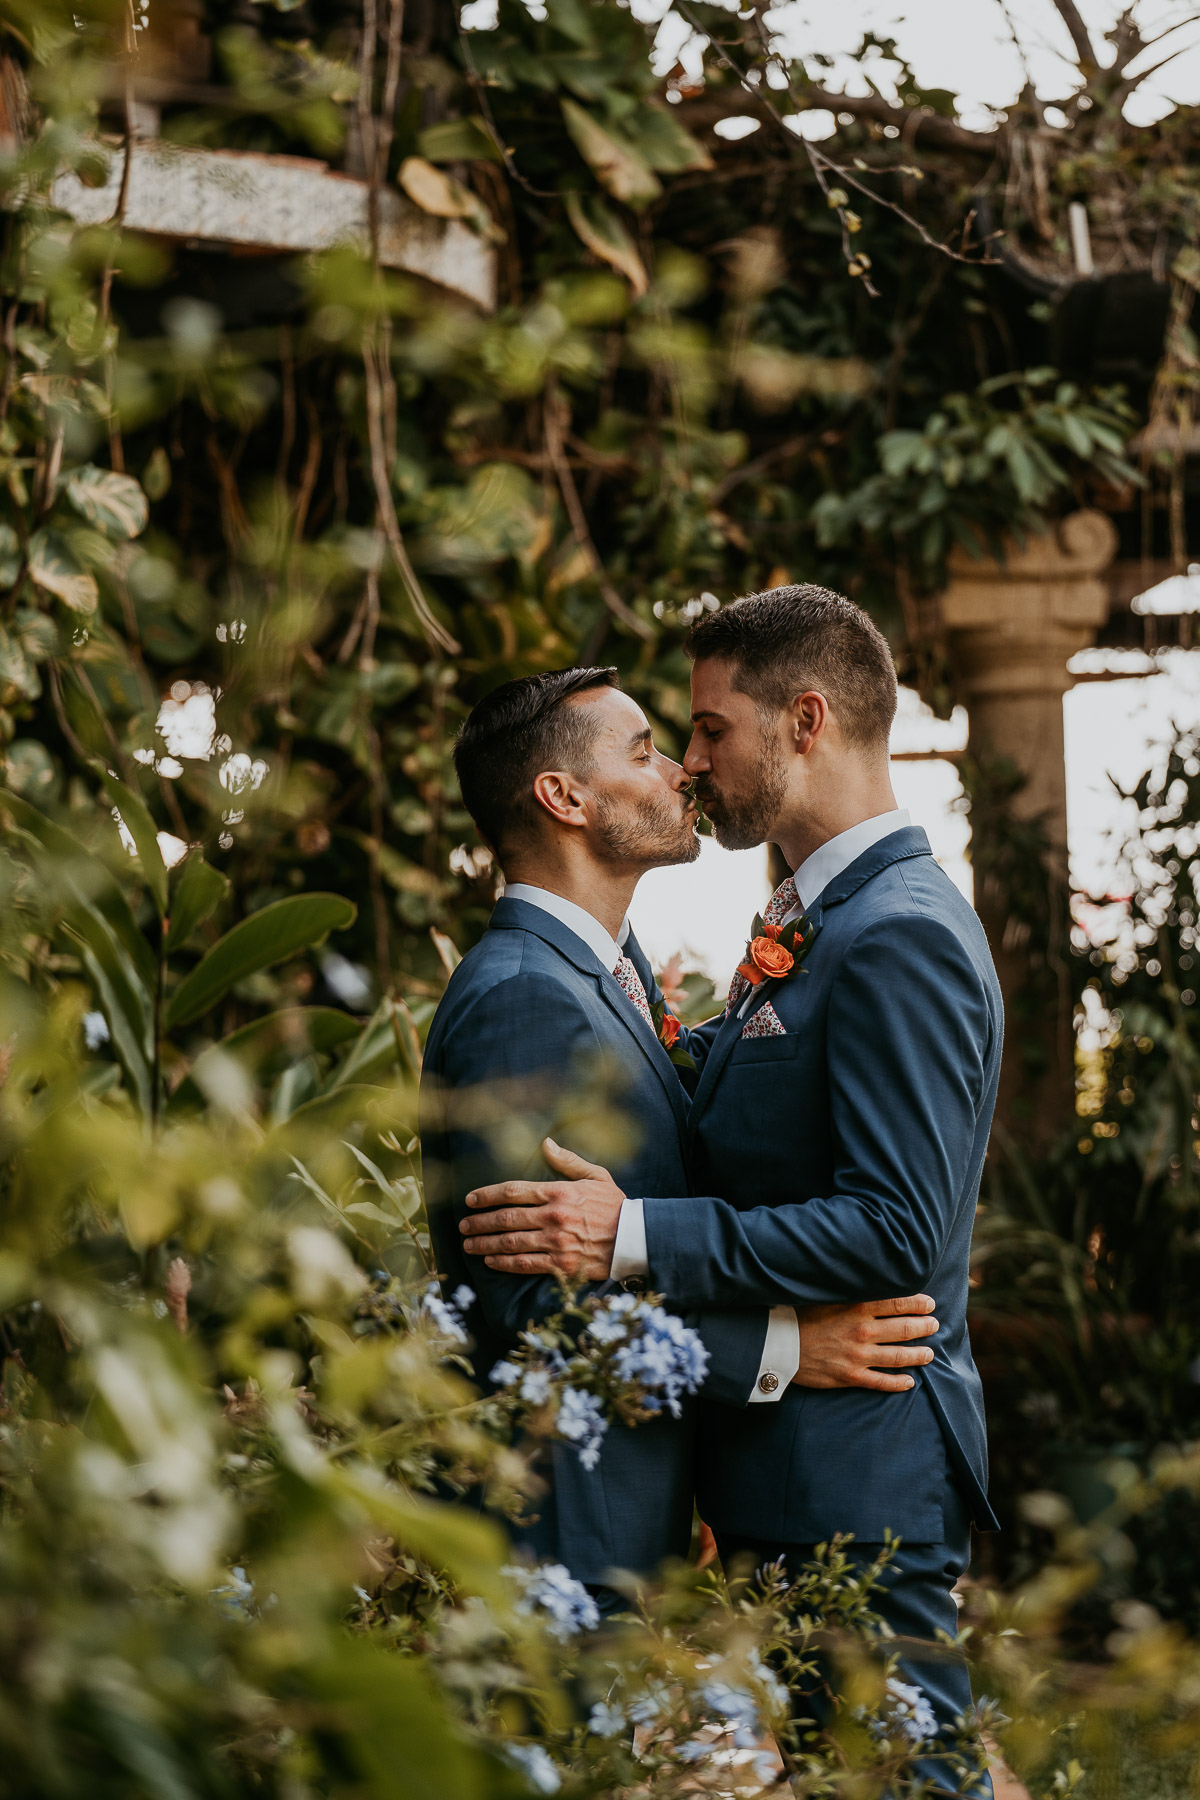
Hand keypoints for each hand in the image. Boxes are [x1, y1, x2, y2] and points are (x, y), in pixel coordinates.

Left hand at [459, 1137, 625, 1279]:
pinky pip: (525, 1264)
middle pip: (506, 1218)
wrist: (635, 1239)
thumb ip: (568, 1161)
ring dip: (486, 1244)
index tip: (470, 1200)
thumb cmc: (615, 1205)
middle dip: (480, 1222)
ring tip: (469, 1245)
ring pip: (511, 1243)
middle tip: (463, 1226)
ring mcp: (556, 1242)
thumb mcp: (596, 1175)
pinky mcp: (560, 1264)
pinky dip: (504, 1263)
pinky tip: (491, 1262)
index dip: (487, 1195)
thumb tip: (545, 1143)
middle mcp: (553, 1216)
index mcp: (559, 1191)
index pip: (514, 1191)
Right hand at [793, 1294, 938, 1392]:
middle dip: (924, 1327)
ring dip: (918, 1355)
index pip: (897, 1303)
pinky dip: (899, 1383)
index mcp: (857, 1308)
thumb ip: (851, 1292)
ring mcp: (858, 1356)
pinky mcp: (851, 1376)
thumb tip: (872, 1282)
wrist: (779, 1344)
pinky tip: (910, 1381)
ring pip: (898, 1357)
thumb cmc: (800, 1315)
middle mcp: (862, 1332)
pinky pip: (881, 1382)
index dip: (918, 1303)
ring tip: (929, 1353)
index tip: (929, 1303)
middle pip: (904, 1329)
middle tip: (934, 1325)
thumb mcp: (827, 1296)